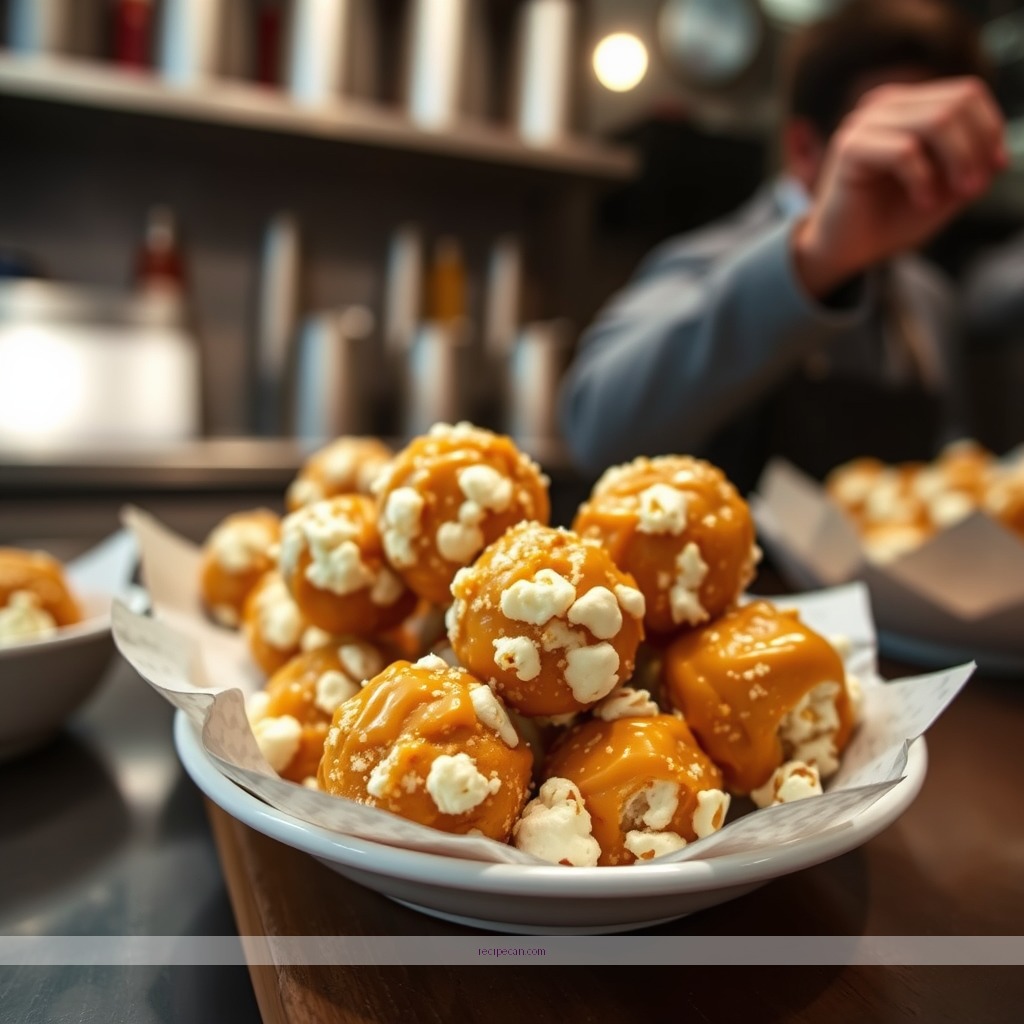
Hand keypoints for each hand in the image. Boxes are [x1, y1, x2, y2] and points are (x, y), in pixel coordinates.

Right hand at [793, 77, 1007, 297]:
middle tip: (973, 188)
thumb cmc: (890, 220)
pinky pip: (905, 151)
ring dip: (957, 162)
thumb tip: (997, 154)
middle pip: (957, 102)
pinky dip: (924, 180)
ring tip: (954, 196)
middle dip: (977, 147)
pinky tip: (923, 202)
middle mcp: (886, 105)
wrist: (845, 250)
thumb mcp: (946, 189)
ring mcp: (865, 122)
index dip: (990, 129)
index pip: (965, 93)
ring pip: (936, 121)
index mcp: (908, 106)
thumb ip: (972, 166)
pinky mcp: (850, 147)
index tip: (994, 169)